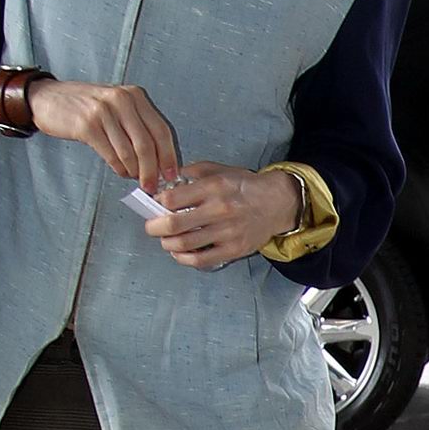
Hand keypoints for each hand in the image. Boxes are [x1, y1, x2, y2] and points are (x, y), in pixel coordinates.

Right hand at [27, 79, 178, 187]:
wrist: (48, 98)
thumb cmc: (84, 106)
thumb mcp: (116, 107)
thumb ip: (137, 127)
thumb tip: (158, 160)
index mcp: (134, 96)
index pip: (161, 130)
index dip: (168, 156)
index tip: (172, 174)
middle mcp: (121, 100)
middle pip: (147, 144)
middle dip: (153, 170)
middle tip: (152, 185)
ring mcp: (104, 112)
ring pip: (130, 152)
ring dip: (134, 171)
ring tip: (133, 177)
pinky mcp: (87, 126)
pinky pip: (111, 155)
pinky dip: (119, 168)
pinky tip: (120, 171)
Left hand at [146, 162, 301, 269]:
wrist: (277, 203)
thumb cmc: (246, 186)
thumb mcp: (220, 169)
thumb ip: (193, 173)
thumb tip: (167, 181)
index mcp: (213, 187)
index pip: (172, 199)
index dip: (157, 203)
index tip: (154, 205)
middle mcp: (219, 210)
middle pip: (174, 224)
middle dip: (154, 227)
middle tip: (151, 227)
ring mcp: (226, 232)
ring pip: (184, 244)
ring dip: (167, 244)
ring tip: (165, 240)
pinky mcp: (233, 249)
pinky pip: (201, 260)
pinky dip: (183, 258)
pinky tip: (179, 253)